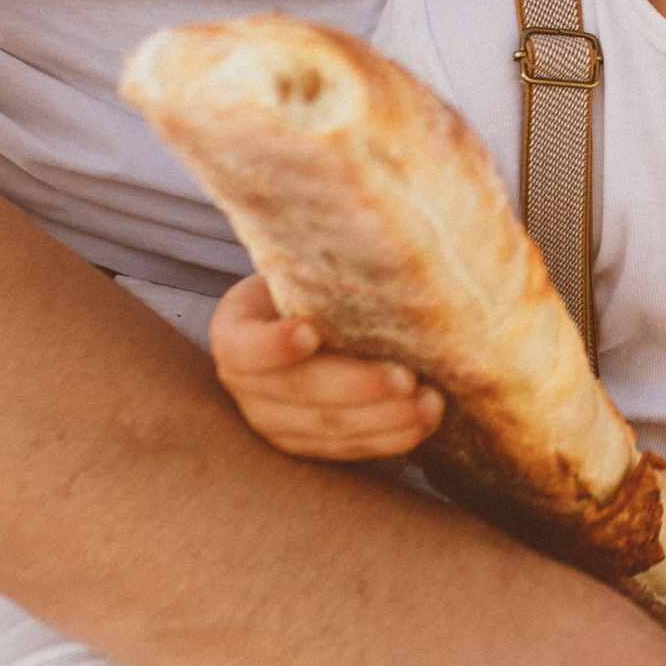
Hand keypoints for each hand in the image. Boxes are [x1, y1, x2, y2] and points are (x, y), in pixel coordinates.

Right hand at [209, 274, 441, 459]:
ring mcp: (273, 421)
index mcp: (236, 331)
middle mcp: (245, 384)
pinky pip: (348, 451)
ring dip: (384, 419)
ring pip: (328, 428)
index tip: (309, 331)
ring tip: (429, 402)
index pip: (245, 346)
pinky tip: (423, 422)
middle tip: (405, 377)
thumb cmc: (316, 280)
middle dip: (356, 386)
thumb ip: (327, 259)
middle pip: (299, 390)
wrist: (315, 314)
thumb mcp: (307, 263)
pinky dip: (390, 438)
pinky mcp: (307, 446)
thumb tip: (377, 214)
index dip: (274, 345)